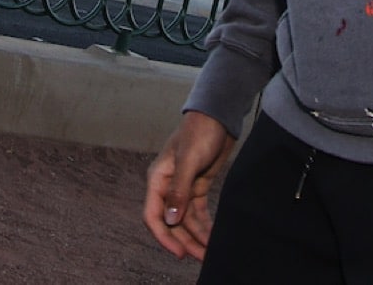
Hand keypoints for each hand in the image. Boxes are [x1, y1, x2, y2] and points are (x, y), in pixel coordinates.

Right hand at [143, 111, 236, 260]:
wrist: (219, 115)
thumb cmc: (201, 132)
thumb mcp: (189, 160)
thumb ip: (179, 191)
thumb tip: (170, 220)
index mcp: (158, 180)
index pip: (153, 216)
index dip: (164, 237)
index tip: (180, 253)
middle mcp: (167, 186)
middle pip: (172, 222)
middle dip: (184, 240)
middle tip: (201, 257)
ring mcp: (183, 186)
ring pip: (185, 219)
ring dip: (195, 236)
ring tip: (209, 252)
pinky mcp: (198, 185)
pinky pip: (197, 211)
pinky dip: (203, 224)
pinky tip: (212, 236)